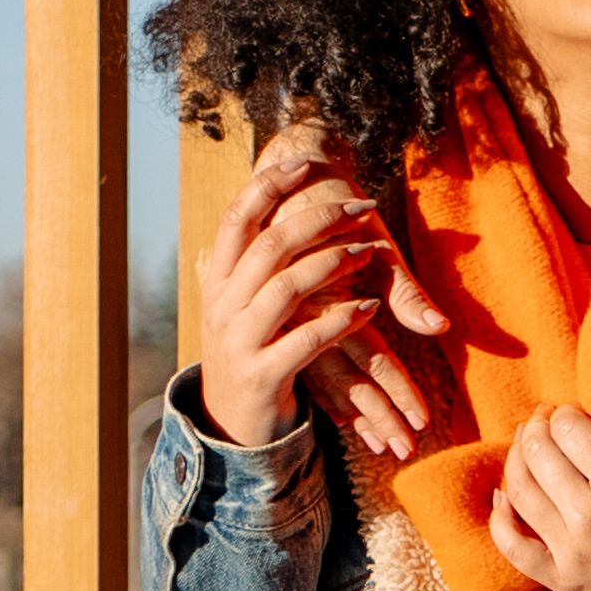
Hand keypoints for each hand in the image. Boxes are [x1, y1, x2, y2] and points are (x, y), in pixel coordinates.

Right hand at [195, 136, 428, 450]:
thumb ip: (245, 274)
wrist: (231, 428)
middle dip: (318, 219)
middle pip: (268, 245)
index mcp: (218, 281)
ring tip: (372, 252)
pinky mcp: (263, 375)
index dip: (268, 187)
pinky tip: (370, 309)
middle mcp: (222, 305)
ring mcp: (239, 340)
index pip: (236, 220)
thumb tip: (236, 234)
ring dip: (334, 263)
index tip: (304, 162)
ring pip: (285, 288)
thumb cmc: (250, 356)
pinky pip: (306, 341)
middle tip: (363, 208)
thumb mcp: (241, 312)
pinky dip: (341, 321)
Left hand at [487, 407, 590, 590]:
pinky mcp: (560, 578)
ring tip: (526, 448)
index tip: (571, 412)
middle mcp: (589, 516)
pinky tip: (503, 497)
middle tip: (544, 421)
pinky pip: (512, 545)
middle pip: (539, 453)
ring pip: (519, 491)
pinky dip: (500, 517)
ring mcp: (570, 551)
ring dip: (516, 459)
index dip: (565, 412)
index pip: (570, 430)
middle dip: (536, 427)